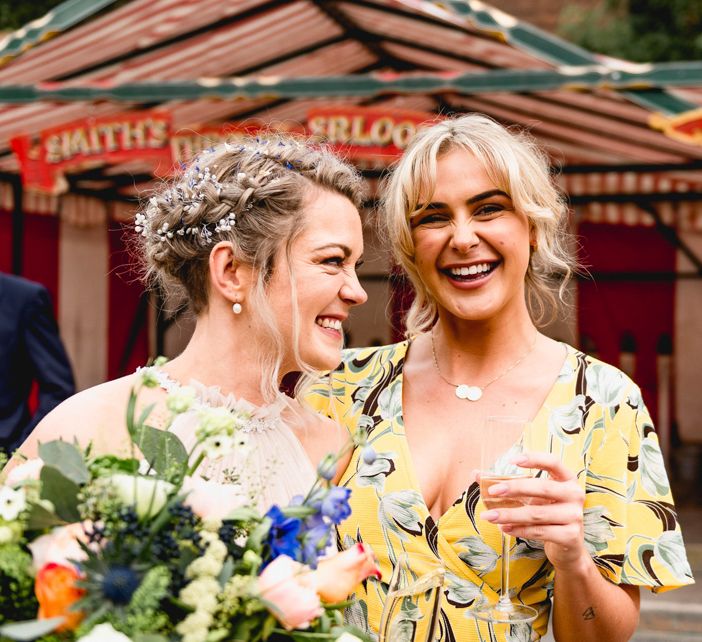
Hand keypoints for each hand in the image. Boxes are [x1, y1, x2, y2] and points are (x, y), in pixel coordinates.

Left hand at [481, 452, 587, 570]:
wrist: (568, 547)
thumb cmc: (546, 514)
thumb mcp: (530, 497)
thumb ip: (507, 484)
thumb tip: (476, 474)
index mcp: (566, 479)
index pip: (553, 462)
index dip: (534, 459)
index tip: (512, 460)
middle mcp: (574, 494)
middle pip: (542, 488)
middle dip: (515, 488)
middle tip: (492, 491)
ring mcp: (575, 516)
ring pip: (537, 514)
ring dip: (510, 514)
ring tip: (490, 516)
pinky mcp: (571, 536)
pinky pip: (540, 531)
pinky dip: (519, 530)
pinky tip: (504, 528)